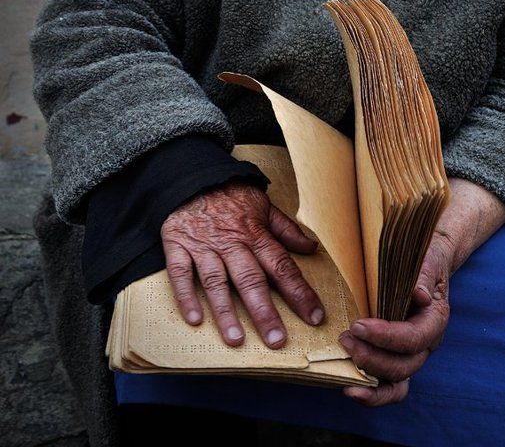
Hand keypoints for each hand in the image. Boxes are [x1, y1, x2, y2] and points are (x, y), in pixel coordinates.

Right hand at [160, 180, 324, 348]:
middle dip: (264, 311)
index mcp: (255, 234)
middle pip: (250, 279)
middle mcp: (231, 242)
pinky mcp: (178, 245)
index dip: (300, 292)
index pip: (282, 266)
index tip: (314, 316)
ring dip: (226, 311)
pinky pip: (180, 272)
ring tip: (236, 339)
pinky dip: (186, 295)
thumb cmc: (232, 195)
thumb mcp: (264, 206)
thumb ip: (287, 230)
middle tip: (276, 340)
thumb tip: (311, 248)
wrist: (193, 176)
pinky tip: (194, 319)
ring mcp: (204, 245)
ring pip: (216, 281)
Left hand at [339, 177, 504, 405]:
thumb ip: (423, 275)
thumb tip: (419, 294)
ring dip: (370, 378)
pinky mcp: (398, 360)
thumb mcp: (426, 259)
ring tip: (345, 359)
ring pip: (398, 383)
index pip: (413, 338)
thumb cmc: (423, 259)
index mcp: (435, 320)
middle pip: (403, 366)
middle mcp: (427, 344)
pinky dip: (373, 394)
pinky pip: (390, 388)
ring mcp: (413, 356)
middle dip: (371, 356)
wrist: (426, 263)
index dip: (385, 337)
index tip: (358, 325)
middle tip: (344, 338)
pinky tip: (351, 389)